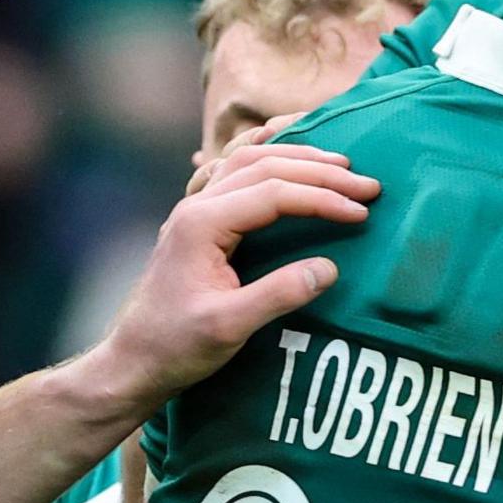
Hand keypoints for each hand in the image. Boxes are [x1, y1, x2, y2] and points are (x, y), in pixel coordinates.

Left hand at [84, 142, 375, 407]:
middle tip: (367, 185)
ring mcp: (194, 209)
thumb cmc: (176, 346)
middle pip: (264, 166)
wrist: (134, 359)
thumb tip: (329, 268)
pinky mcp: (198, 221)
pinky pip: (234, 171)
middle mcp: (196, 206)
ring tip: (341, 166)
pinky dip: (265, 155)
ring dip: (297, 159)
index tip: (361, 211)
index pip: (273, 193)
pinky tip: (281, 144)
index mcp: (202, 224)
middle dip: (319, 171)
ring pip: (249, 161)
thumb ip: (278, 295)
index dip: (322, 198)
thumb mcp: (229, 327)